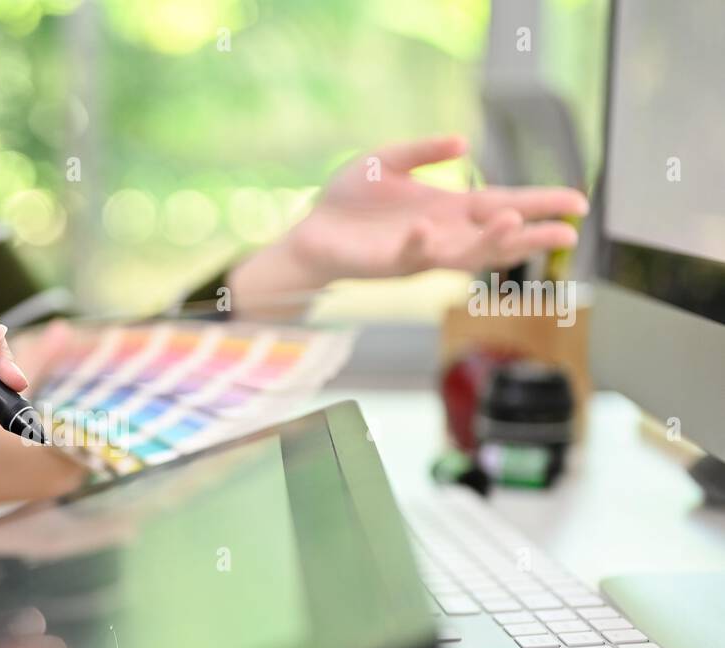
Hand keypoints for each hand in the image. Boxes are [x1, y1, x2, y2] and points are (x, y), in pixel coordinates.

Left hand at [228, 135, 588, 306]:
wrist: (311, 232)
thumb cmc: (352, 201)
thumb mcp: (390, 161)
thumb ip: (425, 150)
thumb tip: (465, 142)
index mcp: (451, 211)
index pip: (506, 206)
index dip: (541, 205)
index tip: (578, 203)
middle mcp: (444, 236)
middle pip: (497, 238)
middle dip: (531, 236)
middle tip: (567, 232)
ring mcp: (419, 254)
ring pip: (463, 255)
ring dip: (488, 243)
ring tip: (513, 223)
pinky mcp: (389, 264)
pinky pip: (410, 255)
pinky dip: (421, 244)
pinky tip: (429, 229)